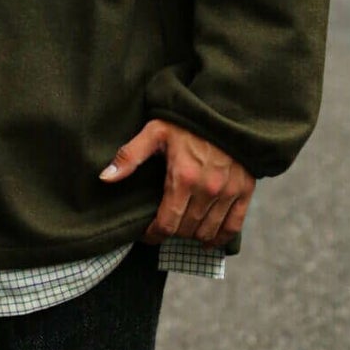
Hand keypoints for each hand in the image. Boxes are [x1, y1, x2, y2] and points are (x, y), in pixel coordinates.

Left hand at [99, 120, 255, 248]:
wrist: (227, 110)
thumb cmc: (188, 121)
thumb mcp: (155, 131)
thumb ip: (130, 155)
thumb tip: (105, 177)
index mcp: (184, 177)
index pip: (166, 224)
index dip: (152, 235)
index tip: (146, 234)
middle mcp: (208, 189)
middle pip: (185, 230)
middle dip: (171, 232)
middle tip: (163, 225)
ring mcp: (228, 192)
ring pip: (207, 231)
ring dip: (192, 235)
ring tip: (182, 228)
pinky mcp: (244, 191)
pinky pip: (233, 226)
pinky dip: (220, 238)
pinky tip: (208, 240)